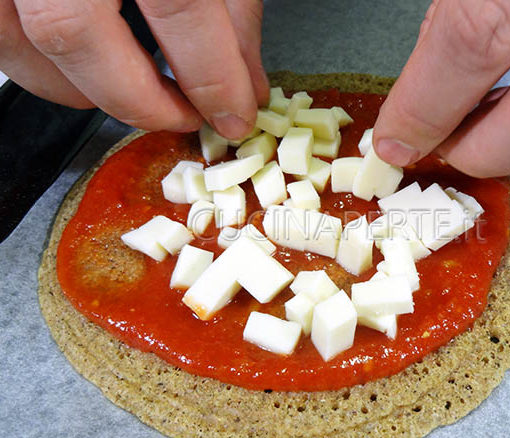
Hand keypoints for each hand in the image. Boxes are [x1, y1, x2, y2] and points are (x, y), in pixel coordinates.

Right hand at [0, 0, 267, 138]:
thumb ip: (234, 11)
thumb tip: (247, 83)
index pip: (178, 1)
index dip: (212, 75)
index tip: (234, 114)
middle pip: (74, 32)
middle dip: (139, 100)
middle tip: (184, 115)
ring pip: (22, 43)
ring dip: (86, 92)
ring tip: (141, 96)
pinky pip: (0, 35)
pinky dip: (46, 67)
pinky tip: (91, 69)